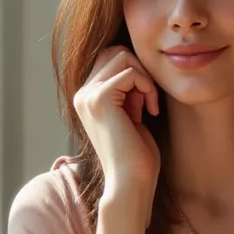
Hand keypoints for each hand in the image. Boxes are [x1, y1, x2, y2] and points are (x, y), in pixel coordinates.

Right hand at [74, 46, 160, 200]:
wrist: (130, 182)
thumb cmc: (136, 155)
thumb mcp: (131, 115)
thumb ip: (129, 91)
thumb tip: (138, 65)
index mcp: (86, 97)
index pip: (110, 59)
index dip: (135, 72)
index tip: (146, 100)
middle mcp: (82, 94)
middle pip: (115, 51)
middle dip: (140, 70)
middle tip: (149, 100)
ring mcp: (88, 95)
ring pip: (122, 56)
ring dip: (144, 77)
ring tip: (149, 105)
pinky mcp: (100, 98)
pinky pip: (130, 72)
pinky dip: (147, 86)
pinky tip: (150, 111)